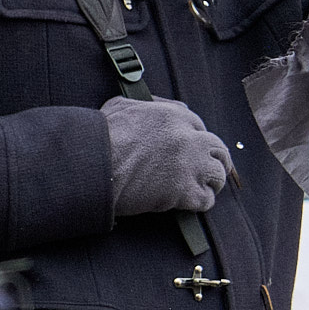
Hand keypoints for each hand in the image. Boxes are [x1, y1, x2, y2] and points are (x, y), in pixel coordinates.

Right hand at [102, 95, 232, 215]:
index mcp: (173, 116)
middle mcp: (187, 138)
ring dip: (213, 181)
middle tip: (210, 169)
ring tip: (207, 188)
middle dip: (216, 159)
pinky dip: (201, 202)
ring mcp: (188, 164)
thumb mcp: (120, 107)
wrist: (91, 165)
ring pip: (218, 173)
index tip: (194, 148)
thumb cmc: (99, 136)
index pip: (198, 126)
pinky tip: (194, 204)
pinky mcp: (183, 190)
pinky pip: (205, 199)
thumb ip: (143, 106)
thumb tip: (150, 106)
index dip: (197, 138)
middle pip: (217, 148)